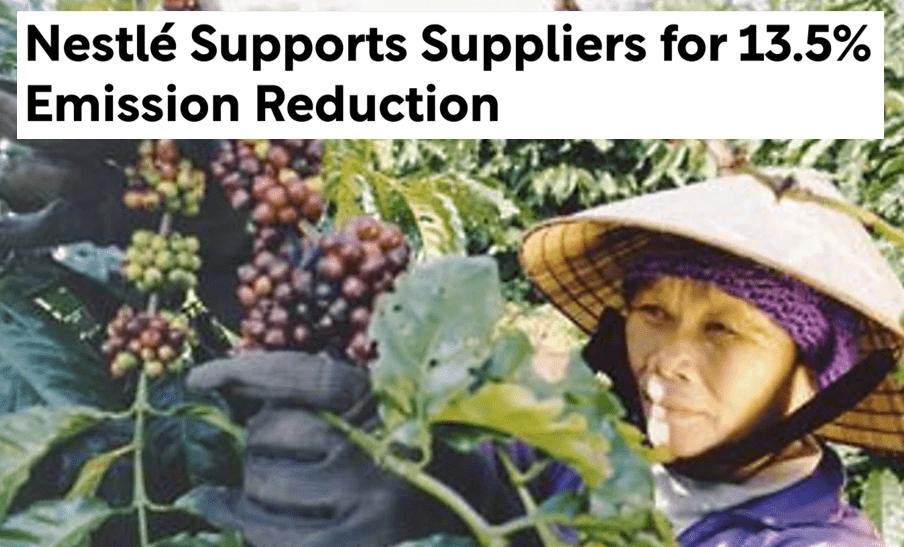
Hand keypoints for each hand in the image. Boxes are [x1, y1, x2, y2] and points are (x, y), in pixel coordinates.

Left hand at [187, 350, 477, 546]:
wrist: (450, 500)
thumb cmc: (389, 444)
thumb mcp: (359, 405)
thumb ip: (302, 393)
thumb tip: (214, 384)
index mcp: (375, 400)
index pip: (306, 376)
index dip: (249, 371)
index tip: (200, 379)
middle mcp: (371, 445)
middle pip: (270, 432)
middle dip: (257, 441)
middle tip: (272, 449)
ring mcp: (363, 498)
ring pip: (263, 485)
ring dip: (251, 485)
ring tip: (270, 483)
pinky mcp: (354, 543)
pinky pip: (273, 536)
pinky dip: (243, 523)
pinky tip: (228, 512)